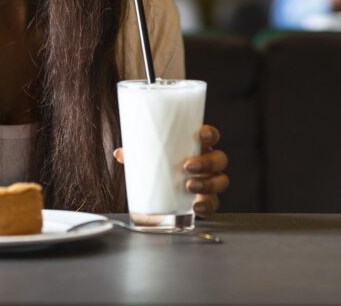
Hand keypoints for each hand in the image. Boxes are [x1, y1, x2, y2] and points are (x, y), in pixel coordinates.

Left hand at [113, 124, 229, 218]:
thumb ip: (137, 155)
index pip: (211, 136)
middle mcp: (207, 163)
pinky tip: (197, 208)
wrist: (158, 200)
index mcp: (196, 147)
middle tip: (187, 166)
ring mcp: (209, 182)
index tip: (201, 134)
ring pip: (221, 180)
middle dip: (207, 161)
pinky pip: (214, 203)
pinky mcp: (207, 201)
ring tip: (189, 186)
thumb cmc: (158, 169)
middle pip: (219, 159)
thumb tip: (119, 153)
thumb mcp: (147, 160)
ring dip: (208, 183)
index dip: (210, 133)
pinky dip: (208, 206)